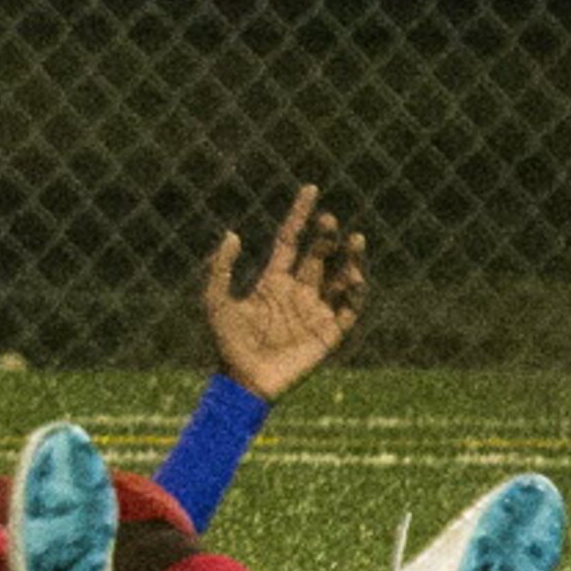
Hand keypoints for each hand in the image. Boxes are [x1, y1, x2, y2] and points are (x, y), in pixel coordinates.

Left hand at [201, 183, 366, 401]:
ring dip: (350, 259)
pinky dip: (355, 293)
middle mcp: (297, 291)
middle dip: (325, 235)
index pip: (290, 239)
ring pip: (340, 277)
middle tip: (329, 221)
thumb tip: (232, 233)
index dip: (300, 214)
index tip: (311, 189)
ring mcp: (315, 311)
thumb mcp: (215, 301)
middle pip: (318, 254)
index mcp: (272, 280)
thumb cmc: (226, 342)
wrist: (243, 381)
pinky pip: (349, 309)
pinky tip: (354, 277)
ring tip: (355, 240)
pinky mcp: (329, 333)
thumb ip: (220, 268)